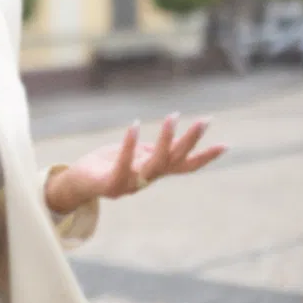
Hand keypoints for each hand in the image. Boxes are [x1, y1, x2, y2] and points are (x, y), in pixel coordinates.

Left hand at [44, 113, 225, 216]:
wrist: (76, 185)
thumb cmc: (106, 166)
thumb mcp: (134, 155)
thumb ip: (151, 150)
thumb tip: (171, 136)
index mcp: (154, 172)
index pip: (186, 166)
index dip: (206, 157)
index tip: (226, 144)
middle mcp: (147, 180)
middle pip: (174, 160)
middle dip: (190, 141)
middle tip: (205, 121)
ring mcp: (130, 184)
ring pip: (154, 163)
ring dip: (165, 140)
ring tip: (173, 117)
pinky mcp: (110, 184)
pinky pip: (122, 163)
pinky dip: (129, 145)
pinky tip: (133, 126)